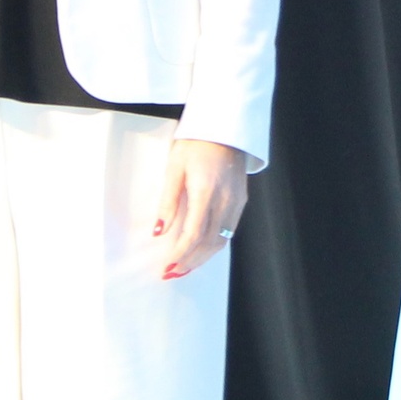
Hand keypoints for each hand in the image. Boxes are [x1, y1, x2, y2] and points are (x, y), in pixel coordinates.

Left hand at [154, 139, 251, 280]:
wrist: (226, 127)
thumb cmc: (196, 144)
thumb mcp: (174, 168)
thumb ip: (168, 201)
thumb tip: (159, 232)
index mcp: (206, 192)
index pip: (193, 234)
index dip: (180, 254)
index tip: (166, 266)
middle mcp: (225, 200)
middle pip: (209, 243)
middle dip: (190, 262)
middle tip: (172, 273)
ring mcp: (236, 201)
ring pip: (222, 240)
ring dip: (203, 257)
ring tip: (185, 267)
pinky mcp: (241, 200)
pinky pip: (229, 230)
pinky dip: (214, 245)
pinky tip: (201, 249)